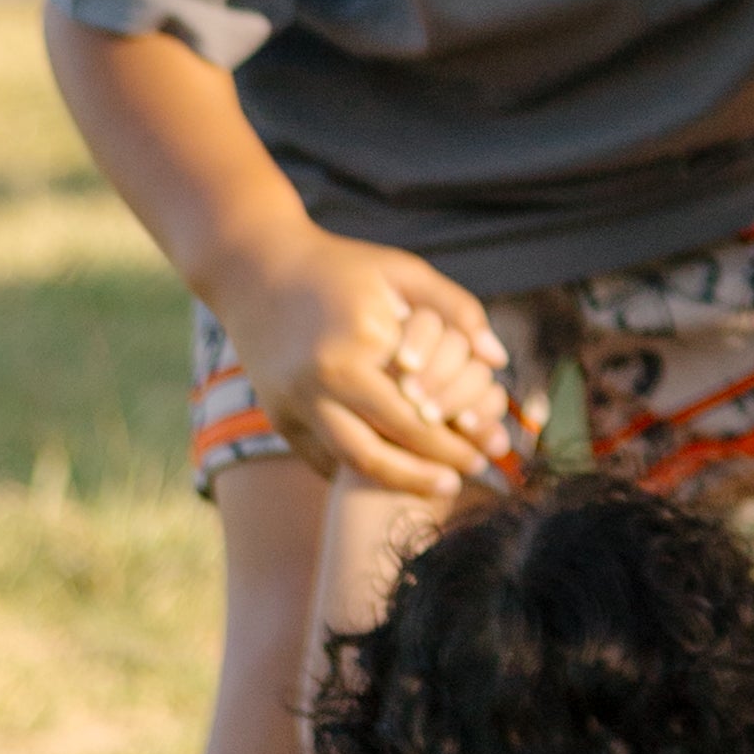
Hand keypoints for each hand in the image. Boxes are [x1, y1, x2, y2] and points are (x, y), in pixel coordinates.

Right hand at [224, 226, 506, 503]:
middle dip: (437, 466)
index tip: (490, 446)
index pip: (420, 409)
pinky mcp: (278, 417)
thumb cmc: (342, 267)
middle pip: (389, 445)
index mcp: (358, 344)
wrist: (256, 269)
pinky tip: (394, 475)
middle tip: (473, 474)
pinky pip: (323, 459)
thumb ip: (457, 310)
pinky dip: (359, 474)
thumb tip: (498, 359)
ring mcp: (294, 403)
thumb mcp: (403, 271)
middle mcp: (321, 380)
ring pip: (354, 463)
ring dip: (401, 482)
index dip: (460, 436)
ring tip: (439, 485)